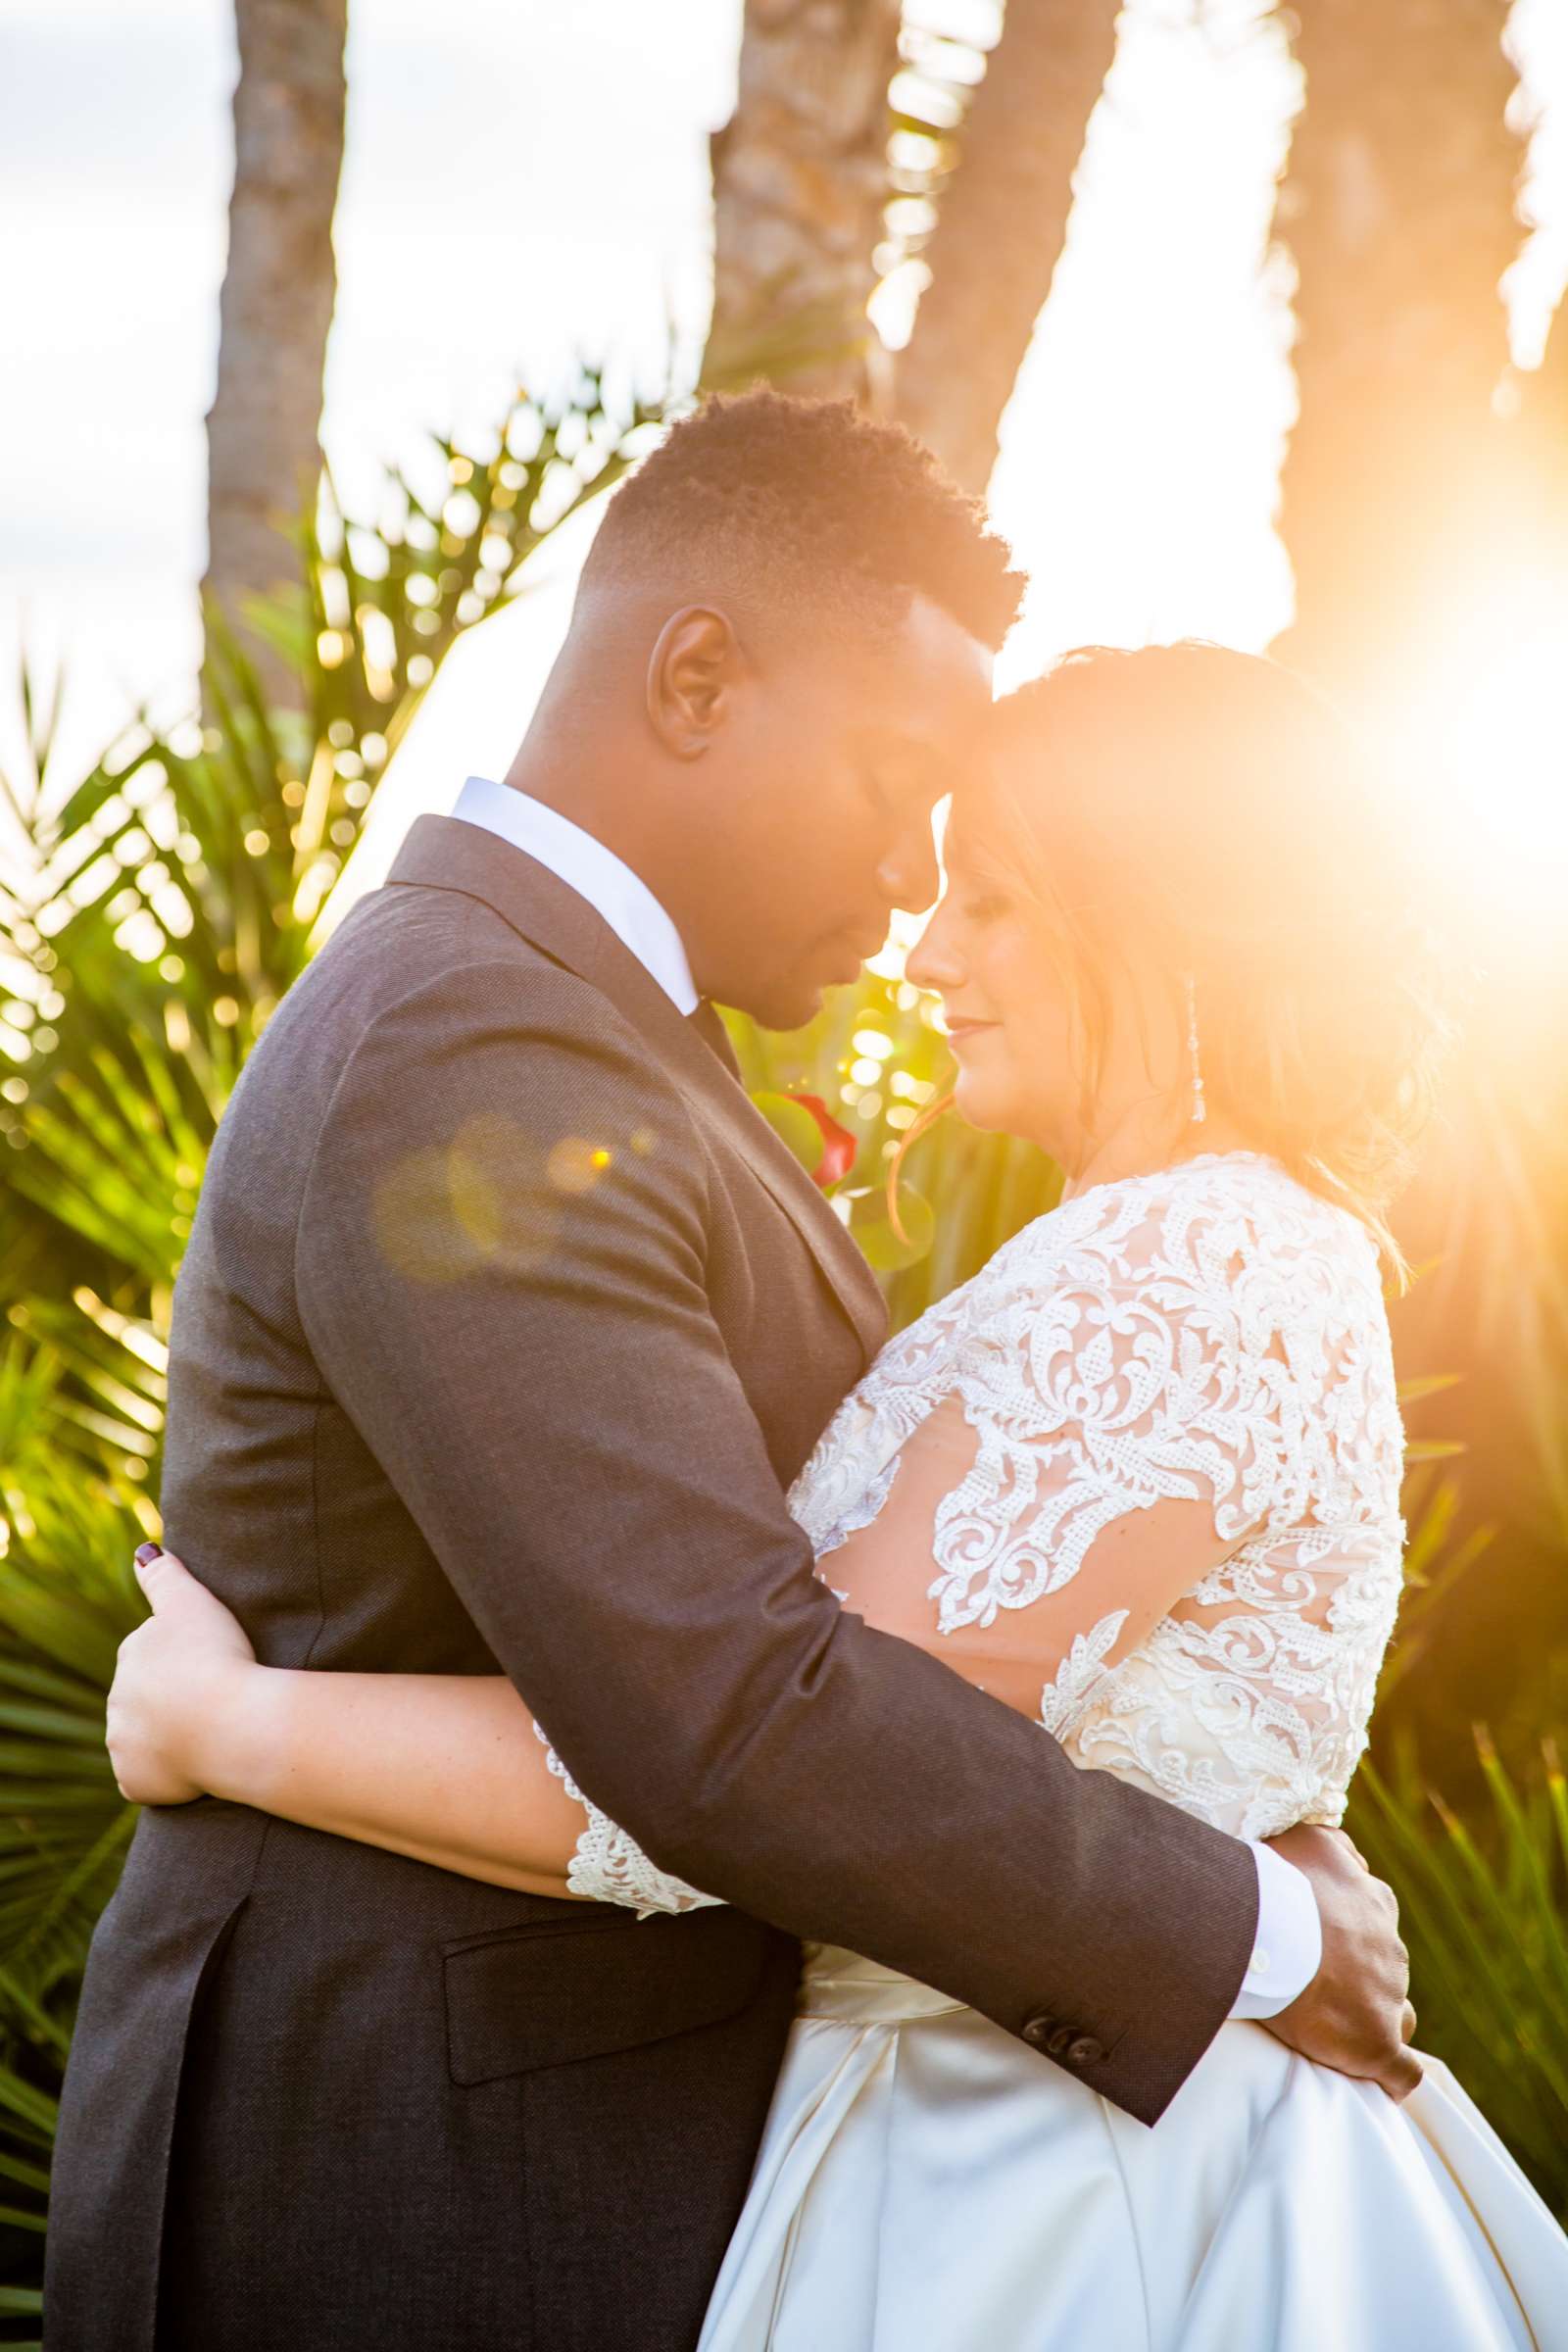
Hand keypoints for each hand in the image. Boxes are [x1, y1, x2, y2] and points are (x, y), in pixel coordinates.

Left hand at [106, 1545, 256, 1805]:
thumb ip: (164, 1574)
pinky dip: (166, 1775)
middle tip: (215, 1697)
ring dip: (168, 1736)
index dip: (184, 1657)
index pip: (150, 1653)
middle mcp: (117, 1701)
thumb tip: (143, 1552)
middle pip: (145, 1697)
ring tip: (209, 1732)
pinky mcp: (136, 1782)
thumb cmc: (217, 1656)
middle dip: (171, 1698)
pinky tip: (195, 1765)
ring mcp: (124, 1744)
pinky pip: (148, 1778)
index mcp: (131, 1656)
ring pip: (144, 1738)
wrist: (231, 1723)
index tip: (212, 1661)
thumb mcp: (192, 1600)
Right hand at [1261, 1823, 1420, 2100]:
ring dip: (1377, 2021)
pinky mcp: (1377, 2043)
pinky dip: (1393, 2078)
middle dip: (1360, 1979)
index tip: (1322, 1946)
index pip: (1375, 1922)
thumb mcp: (1308, 1840)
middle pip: (1385, 1970)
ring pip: (1397, 2014)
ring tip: (1343, 2031)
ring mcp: (1389, 1996)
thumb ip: (1335, 1844)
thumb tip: (1350, 1853)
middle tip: (1316, 1986)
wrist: (1274, 1930)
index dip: (1351, 1938)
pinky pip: (1401, 2071)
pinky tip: (1382, 2084)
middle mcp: (1390, 1949)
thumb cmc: (1280, 1882)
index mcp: (1374, 1903)